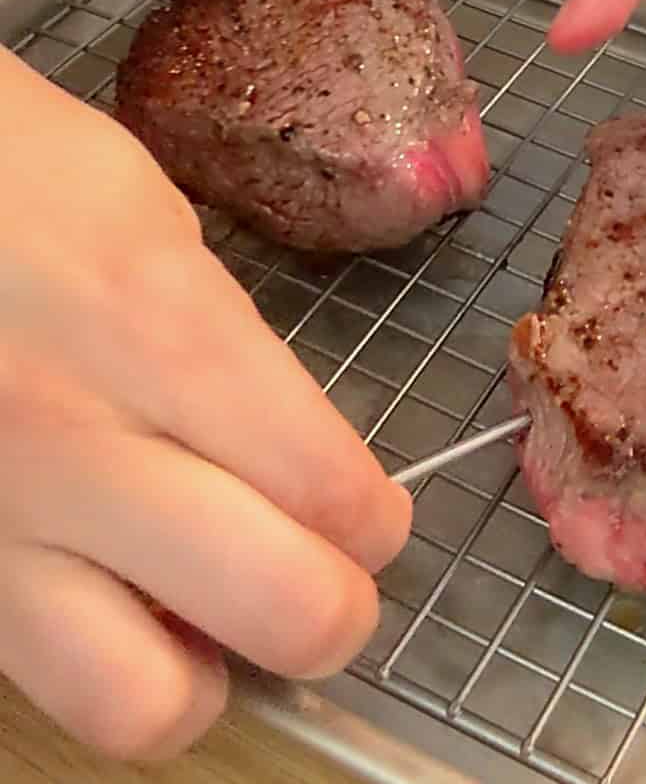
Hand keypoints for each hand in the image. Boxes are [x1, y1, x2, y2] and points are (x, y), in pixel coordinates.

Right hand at [0, 46, 410, 758]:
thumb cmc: (18, 177)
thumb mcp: (155, 228)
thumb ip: (232, 349)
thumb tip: (290, 450)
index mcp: (165, 332)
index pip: (328, 490)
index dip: (377, 524)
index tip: (375, 519)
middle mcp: (80, 442)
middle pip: (277, 608)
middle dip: (334, 614)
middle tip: (325, 581)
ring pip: (137, 700)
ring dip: (208, 676)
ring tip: (211, 618)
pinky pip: (41, 672)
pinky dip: (104, 658)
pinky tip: (114, 594)